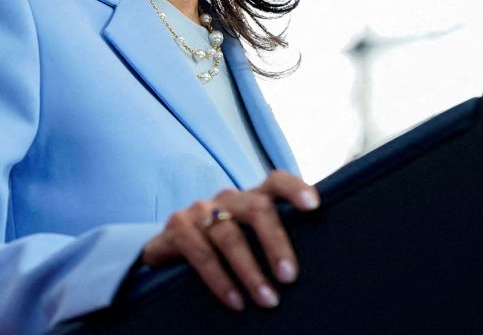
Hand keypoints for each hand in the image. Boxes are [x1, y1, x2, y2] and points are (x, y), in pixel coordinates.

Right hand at [140, 171, 319, 310]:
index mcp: (250, 200)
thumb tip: (304, 271)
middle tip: (289, 277)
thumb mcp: (247, 242)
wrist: (169, 253)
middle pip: (257, 208)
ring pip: (230, 236)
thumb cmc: (221, 252)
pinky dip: (220, 280)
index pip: (276, 182)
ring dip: (250, 272)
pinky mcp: (177, 226)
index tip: (313, 205)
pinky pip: (201, 253)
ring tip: (267, 300)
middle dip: (276, 243)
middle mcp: (227, 199)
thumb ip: (270, 243)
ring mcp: (199, 210)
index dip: (295, 189)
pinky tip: (235, 301)